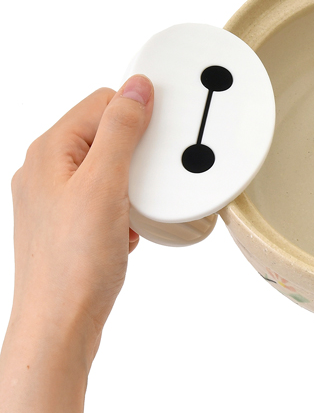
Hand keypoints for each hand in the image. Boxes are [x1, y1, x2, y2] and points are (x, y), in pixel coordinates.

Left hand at [10, 75, 153, 363]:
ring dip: (135, 186)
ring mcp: (57, 199)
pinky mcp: (71, 225)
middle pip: (108, 135)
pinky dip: (127, 209)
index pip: (102, 103)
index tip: (167, 132)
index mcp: (49, 151)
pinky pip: (109, 199)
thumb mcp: (105, 185)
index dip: (139, 113)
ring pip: (111, 170)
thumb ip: (121, 131)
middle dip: (139, 155)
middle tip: (154, 178)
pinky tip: (131, 229)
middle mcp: (47, 171)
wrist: (60, 324)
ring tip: (140, 209)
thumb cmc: (73, 264)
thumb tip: (136, 87)